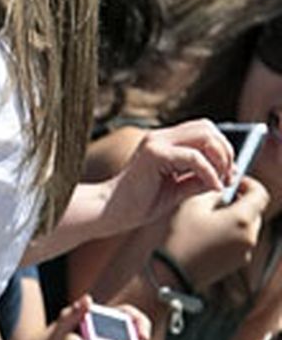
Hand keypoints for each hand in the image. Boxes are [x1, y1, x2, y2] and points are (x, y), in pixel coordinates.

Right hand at [101, 119, 233, 236]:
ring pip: (205, 136)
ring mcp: (156, 142)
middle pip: (208, 128)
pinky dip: (210, 172)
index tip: (229, 174)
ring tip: (220, 182)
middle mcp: (159, 137)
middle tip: (228, 176)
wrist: (108, 212)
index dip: (222, 149)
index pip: (203, 130)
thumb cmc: (138, 204)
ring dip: (220, 159)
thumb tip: (229, 174)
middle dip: (225, 151)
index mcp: (163, 142)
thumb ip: (198, 179)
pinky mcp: (155, 155)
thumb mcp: (176, 190)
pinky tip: (214, 187)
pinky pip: (195, 158)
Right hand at [159, 174, 268, 291]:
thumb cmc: (181, 237)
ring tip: (210, 219)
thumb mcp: (193, 205)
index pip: (261, 194)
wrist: (172, 273)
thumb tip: (223, 192)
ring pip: (247, 227)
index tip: (236, 183)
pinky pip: (240, 242)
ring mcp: (245, 252)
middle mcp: (249, 237)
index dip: (250, 184)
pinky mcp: (237, 263)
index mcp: (241, 219)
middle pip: (255, 212)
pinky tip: (209, 235)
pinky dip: (231, 234)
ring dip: (235, 220)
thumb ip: (213, 193)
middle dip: (241, 203)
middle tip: (219, 200)